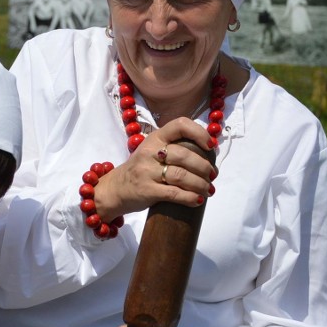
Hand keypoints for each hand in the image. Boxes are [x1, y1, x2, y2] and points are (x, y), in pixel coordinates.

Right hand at [94, 117, 215, 221]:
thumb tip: (207, 154)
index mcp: (154, 138)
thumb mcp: (151, 152)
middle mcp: (150, 152)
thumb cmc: (139, 170)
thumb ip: (173, 148)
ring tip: (208, 190)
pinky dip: (190, 198)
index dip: (200, 133)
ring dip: (200, 184)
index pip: (180, 125)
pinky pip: (174, 194)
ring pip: (182, 176)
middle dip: (204, 167)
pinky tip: (197, 200)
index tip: (211, 146)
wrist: (114, 190)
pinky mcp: (146, 191)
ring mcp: (146, 172)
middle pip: (185, 155)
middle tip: (212, 176)